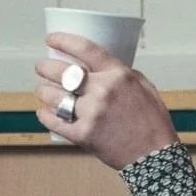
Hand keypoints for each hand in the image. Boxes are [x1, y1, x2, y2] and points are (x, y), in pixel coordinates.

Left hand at [34, 33, 176, 169]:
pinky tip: (42, 112)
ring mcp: (91, 113)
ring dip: (43, 91)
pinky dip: (45, 116)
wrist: (155, 156)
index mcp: (118, 75)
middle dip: (45, 67)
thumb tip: (102, 65)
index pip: (85, 49)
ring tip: (41, 90)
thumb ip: (123, 74)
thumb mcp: (145, 87)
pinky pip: (55, 122)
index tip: (50, 39)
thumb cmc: (152, 122)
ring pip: (54, 96)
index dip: (63, 40)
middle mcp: (102, 91)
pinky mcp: (83, 135)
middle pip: (62, 72)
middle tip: (40, 67)